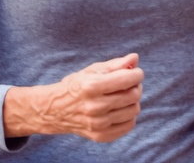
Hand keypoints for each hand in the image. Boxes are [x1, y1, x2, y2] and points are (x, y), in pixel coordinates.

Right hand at [4, 53, 143, 141]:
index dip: (137, 74)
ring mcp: (98, 124)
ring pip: (134, 110)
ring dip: (133, 101)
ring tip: (123, 96)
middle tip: (130, 83)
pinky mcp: (101, 136)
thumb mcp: (93, 70)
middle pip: (133, 95)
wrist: (56, 110)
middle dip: (136, 86)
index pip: (127, 79)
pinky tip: (119, 109)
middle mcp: (94, 107)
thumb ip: (116, 64)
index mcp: (91, 86)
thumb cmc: (77, 86)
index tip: (135, 72)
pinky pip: (129, 125)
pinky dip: (129, 115)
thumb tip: (135, 58)